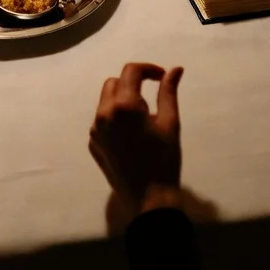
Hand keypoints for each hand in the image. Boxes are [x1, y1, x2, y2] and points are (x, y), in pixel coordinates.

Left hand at [90, 63, 183, 215]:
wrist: (149, 200)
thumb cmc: (164, 160)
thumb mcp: (171, 123)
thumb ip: (169, 92)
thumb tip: (176, 69)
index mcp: (124, 106)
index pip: (131, 71)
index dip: (148, 69)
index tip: (162, 77)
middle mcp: (103, 114)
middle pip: (114, 83)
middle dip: (132, 84)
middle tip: (151, 100)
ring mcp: (95, 130)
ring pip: (105, 101)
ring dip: (122, 100)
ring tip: (142, 120)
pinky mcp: (92, 144)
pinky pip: (101, 121)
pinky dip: (114, 119)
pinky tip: (131, 135)